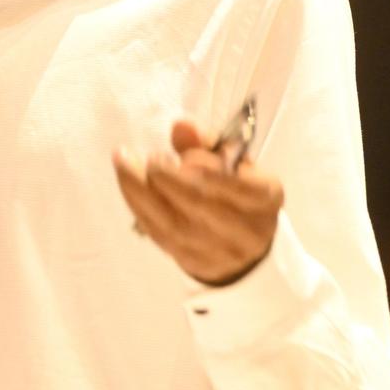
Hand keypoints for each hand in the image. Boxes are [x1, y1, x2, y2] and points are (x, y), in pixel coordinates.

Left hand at [113, 120, 282, 285]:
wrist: (242, 246)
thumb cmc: (237, 191)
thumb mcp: (233, 162)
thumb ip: (206, 143)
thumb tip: (182, 126)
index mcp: (265, 197)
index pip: (237, 183)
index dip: (205, 167)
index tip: (183, 152)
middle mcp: (246, 229)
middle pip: (200, 204)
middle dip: (166, 177)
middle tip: (144, 155)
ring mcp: (219, 251)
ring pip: (174, 223)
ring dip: (141, 190)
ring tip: (124, 163)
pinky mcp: (193, 262)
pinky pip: (160, 235)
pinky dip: (139, 208)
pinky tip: (127, 185)